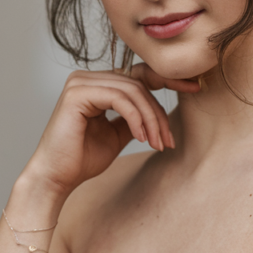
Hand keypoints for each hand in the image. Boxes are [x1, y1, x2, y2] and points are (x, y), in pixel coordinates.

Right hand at [22, 63, 199, 199]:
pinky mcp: (77, 93)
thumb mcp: (119, 134)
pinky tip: (142, 138)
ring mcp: (81, 82)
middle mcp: (88, 78)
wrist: (57, 177)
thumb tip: (161, 109)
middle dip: (158, 114)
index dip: (169, 80)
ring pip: (133, 91)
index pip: (139, 75)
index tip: (196, 88)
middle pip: (139, 84)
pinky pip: (120, 98)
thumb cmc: (83, 159)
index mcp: (98, 84)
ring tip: (157, 143)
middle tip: (167, 141)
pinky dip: (136, 118)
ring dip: (151, 119)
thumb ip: (136, 117)